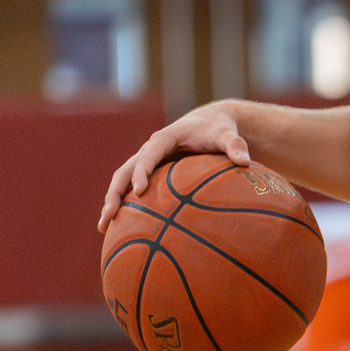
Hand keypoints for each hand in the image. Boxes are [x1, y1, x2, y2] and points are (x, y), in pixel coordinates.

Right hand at [99, 104, 250, 232]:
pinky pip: (132, 188)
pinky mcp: (150, 172)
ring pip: (123, 180)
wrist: (210, 123)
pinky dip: (124, 204)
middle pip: (125, 170)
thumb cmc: (218, 130)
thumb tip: (246, 161)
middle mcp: (150, 149)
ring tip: (104, 227)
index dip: (143, 172)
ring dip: (112, 201)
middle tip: (109, 215)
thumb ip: (235, 145)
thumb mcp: (227, 135)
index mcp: (165, 138)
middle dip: (115, 192)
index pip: (149, 154)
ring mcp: (147, 161)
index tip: (140, 191)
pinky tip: (121, 227)